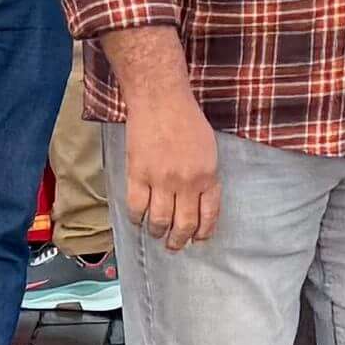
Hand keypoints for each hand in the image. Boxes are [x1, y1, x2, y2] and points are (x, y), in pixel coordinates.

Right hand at [125, 105, 223, 248]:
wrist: (160, 99)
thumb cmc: (186, 119)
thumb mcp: (208, 148)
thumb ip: (206, 175)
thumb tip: (200, 202)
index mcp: (208, 175)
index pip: (208, 215)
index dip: (203, 233)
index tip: (198, 240)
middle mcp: (187, 182)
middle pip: (184, 224)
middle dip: (179, 241)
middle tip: (175, 245)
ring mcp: (161, 180)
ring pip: (159, 221)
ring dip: (158, 233)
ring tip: (156, 234)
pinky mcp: (138, 174)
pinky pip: (136, 207)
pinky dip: (137, 218)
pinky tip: (138, 219)